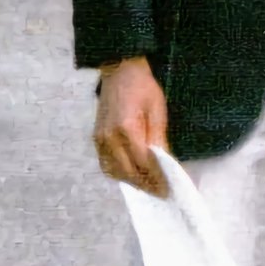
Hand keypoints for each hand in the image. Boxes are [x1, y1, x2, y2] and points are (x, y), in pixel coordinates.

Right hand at [94, 57, 169, 196]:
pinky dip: (120, 174)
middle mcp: (108, 138)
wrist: (119, 71)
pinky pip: (106, 164)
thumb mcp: (158, 109)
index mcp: (126, 128)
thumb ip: (159, 137)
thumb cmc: (143, 87)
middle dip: (145, 185)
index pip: (142, 162)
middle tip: (161, 194)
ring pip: (114, 172)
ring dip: (131, 182)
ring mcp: (99, 140)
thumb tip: (164, 163)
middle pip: (127, 171)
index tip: (168, 189)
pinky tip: (133, 175)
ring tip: (149, 187)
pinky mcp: (96, 139)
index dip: (155, 177)